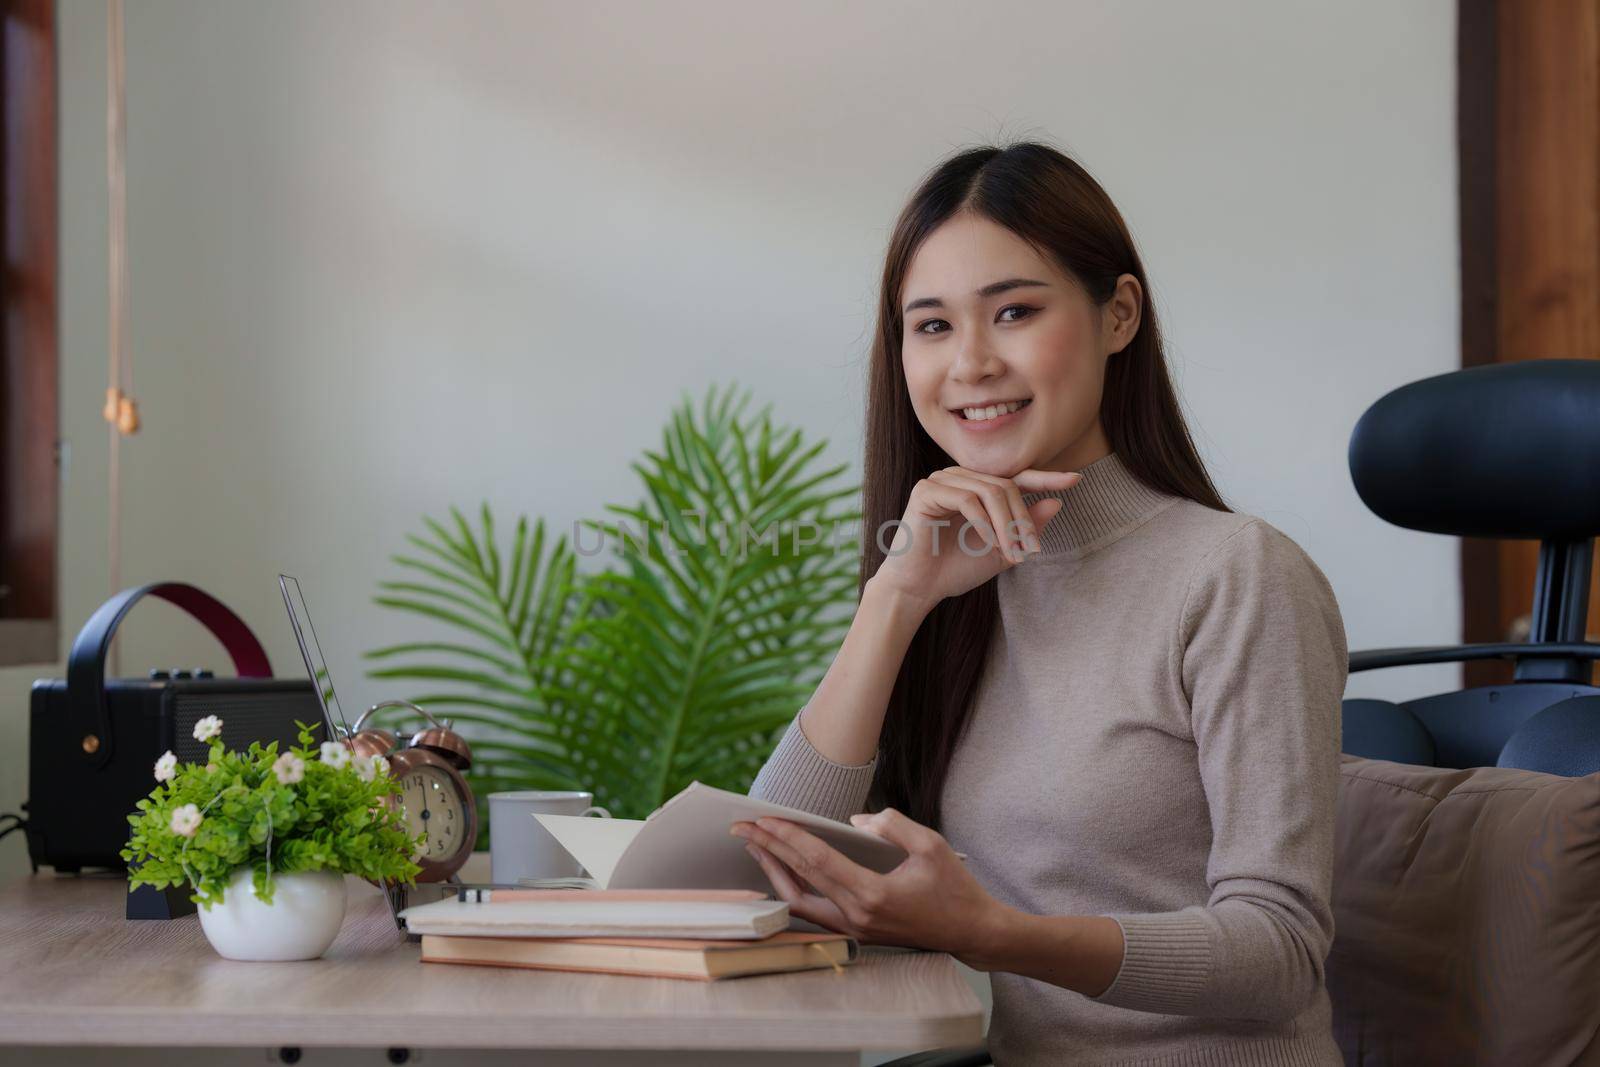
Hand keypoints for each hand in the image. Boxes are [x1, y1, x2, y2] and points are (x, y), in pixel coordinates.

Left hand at [729, 808, 1009, 969]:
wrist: (970, 931)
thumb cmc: (955, 888)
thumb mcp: (931, 845)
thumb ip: (892, 825)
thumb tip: (856, 822)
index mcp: (873, 895)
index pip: (819, 862)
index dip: (789, 838)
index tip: (765, 819)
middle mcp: (857, 916)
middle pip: (801, 879)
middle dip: (769, 849)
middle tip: (742, 826)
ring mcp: (854, 928)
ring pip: (799, 901)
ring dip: (774, 871)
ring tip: (755, 846)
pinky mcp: (856, 931)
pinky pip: (813, 911)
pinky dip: (792, 890)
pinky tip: (781, 872)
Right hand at [870, 466, 1080, 608]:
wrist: (918, 588)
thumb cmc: (954, 570)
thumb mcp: (1001, 550)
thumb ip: (1026, 527)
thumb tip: (1057, 502)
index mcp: (975, 488)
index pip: (1015, 477)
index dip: (1045, 479)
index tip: (1075, 480)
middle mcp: (958, 478)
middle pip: (1005, 484)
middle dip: (1023, 518)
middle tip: (1031, 549)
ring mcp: (940, 481)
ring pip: (990, 490)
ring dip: (1007, 524)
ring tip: (1012, 552)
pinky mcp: (926, 491)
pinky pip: (967, 499)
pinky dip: (984, 523)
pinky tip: (989, 543)